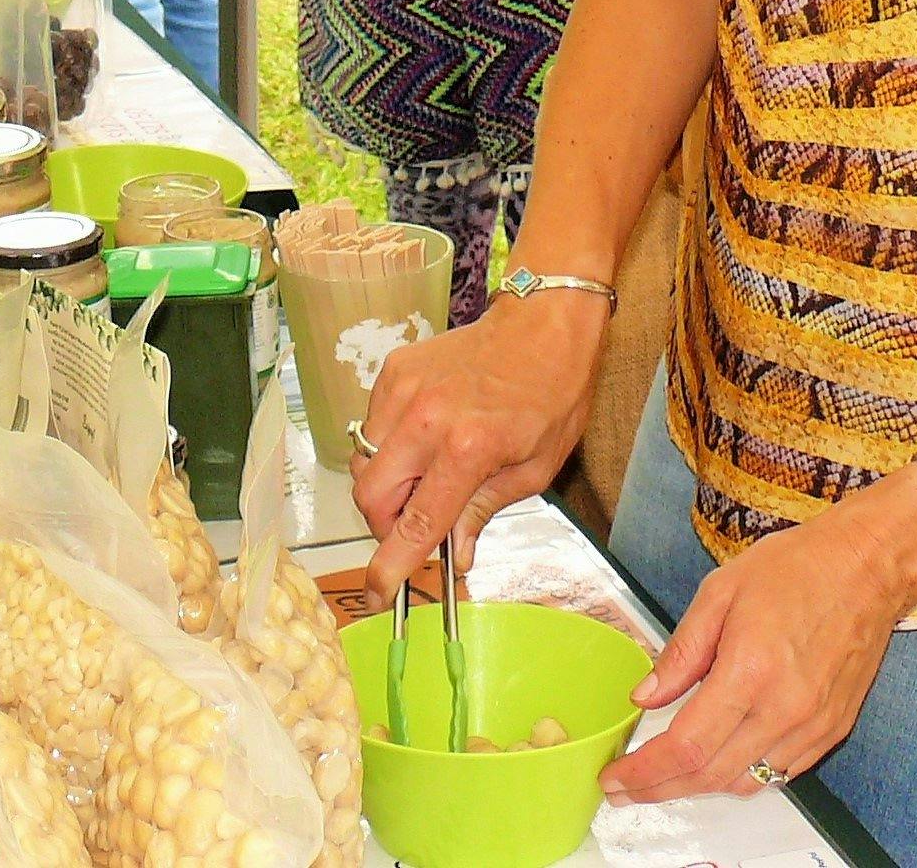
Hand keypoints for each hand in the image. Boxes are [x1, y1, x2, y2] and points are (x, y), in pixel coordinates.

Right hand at [350, 292, 605, 593]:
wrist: (543, 323)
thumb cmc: (552, 395)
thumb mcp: (534, 469)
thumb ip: (485, 511)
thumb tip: (456, 558)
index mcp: (467, 448)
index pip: (416, 522)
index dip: (393, 564)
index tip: (379, 592)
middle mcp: (425, 418)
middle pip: (370, 494)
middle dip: (385, 523)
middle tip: (416, 525)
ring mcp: (403, 388)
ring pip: (364, 460)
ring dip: (386, 484)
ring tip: (426, 475)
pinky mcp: (394, 369)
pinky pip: (372, 425)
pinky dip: (389, 445)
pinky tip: (424, 437)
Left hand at [600, 472, 916, 803]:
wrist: (868, 566)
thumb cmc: (797, 568)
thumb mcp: (720, 592)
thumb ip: (681, 652)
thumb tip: (646, 698)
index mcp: (750, 672)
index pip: (686, 746)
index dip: (644, 772)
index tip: (614, 780)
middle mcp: (784, 710)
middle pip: (711, 775)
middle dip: (660, 789)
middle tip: (625, 788)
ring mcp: (813, 726)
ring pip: (745, 782)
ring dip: (700, 786)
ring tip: (665, 776)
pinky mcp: (832, 730)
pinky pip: (779, 772)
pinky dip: (742, 774)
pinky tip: (719, 759)